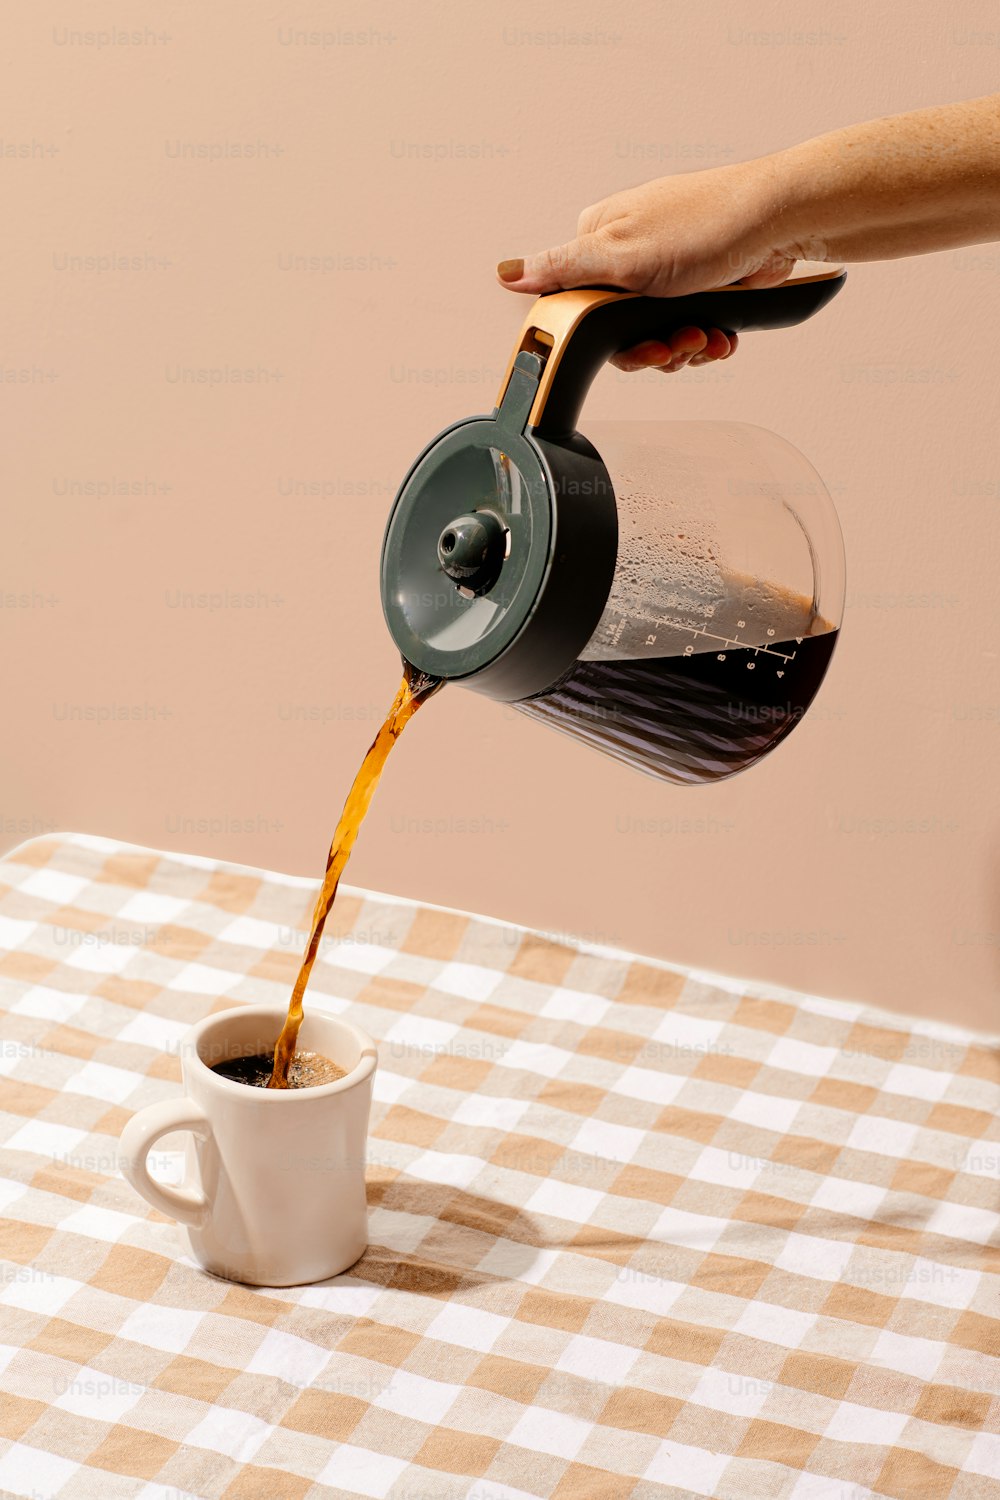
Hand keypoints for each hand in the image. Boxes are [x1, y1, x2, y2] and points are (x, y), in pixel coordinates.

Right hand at [496, 158, 794, 372]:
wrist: (782, 220)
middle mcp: (631, 254)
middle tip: (677, 343)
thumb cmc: (708, 224)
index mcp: (601, 239)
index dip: (601, 339)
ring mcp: (668, 271)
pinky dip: (706, 341)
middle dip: (652, 347)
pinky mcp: (702, 286)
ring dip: (684, 347)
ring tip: (706, 336)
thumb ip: (563, 270)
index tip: (631, 344)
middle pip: (618, 330)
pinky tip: (721, 336)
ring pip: (657, 334)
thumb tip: (508, 274)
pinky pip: (691, 329)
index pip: (576, 307)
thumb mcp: (622, 253)